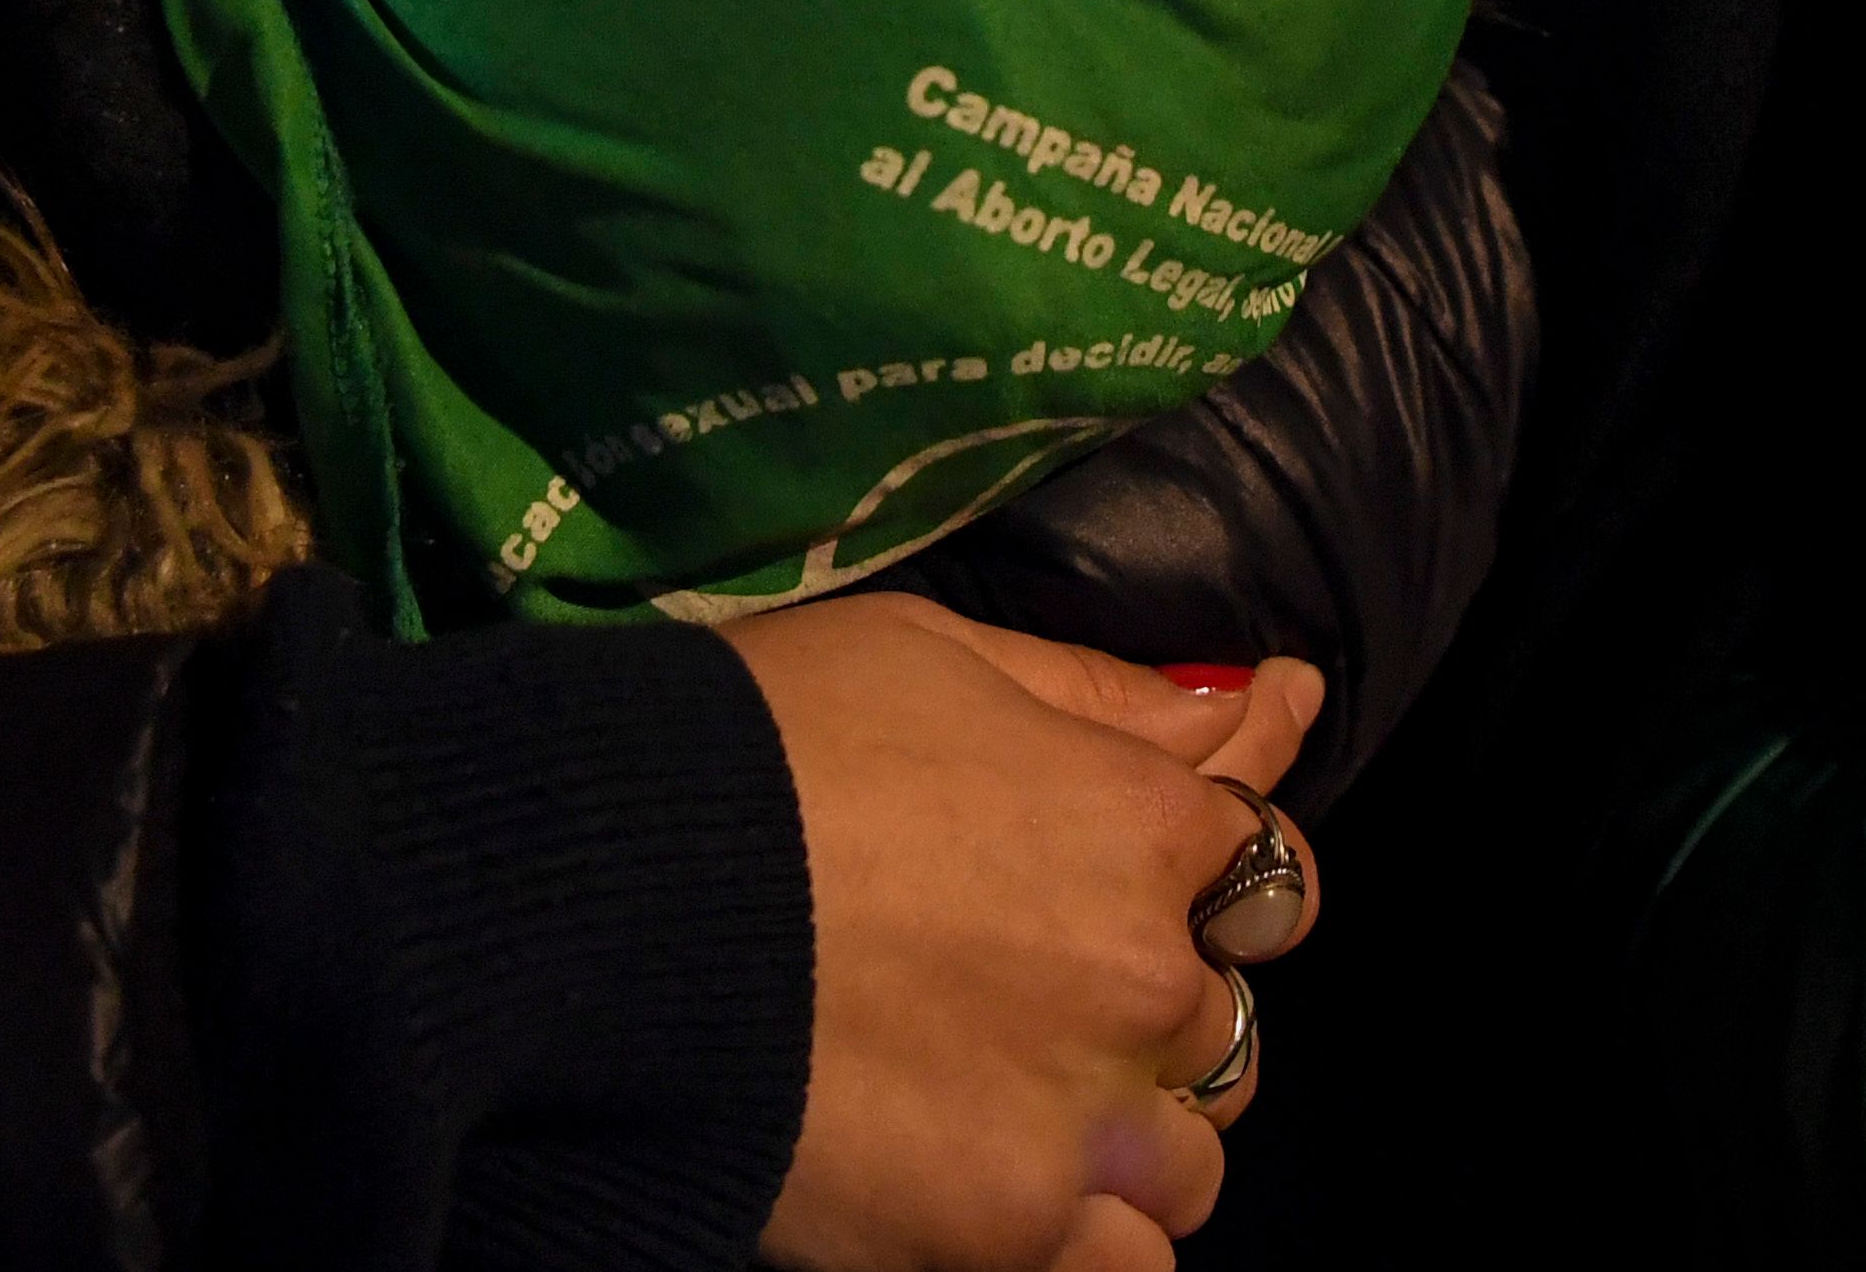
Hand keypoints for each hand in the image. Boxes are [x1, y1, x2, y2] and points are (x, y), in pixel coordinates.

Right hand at [734, 595, 1325, 1271]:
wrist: (602, 895)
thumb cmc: (758, 746)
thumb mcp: (935, 656)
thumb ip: (1105, 699)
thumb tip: (1263, 703)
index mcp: (1140, 823)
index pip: (1264, 866)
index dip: (1204, 879)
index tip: (1142, 887)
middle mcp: (1144, 978)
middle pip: (1219, 1020)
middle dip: (1145, 1010)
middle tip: (1026, 995)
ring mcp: (1081, 1120)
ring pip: (1189, 1163)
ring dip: (1128, 1138)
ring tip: (1015, 1108)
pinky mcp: (1005, 1234)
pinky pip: (1126, 1268)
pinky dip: (1090, 1240)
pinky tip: (1014, 1196)